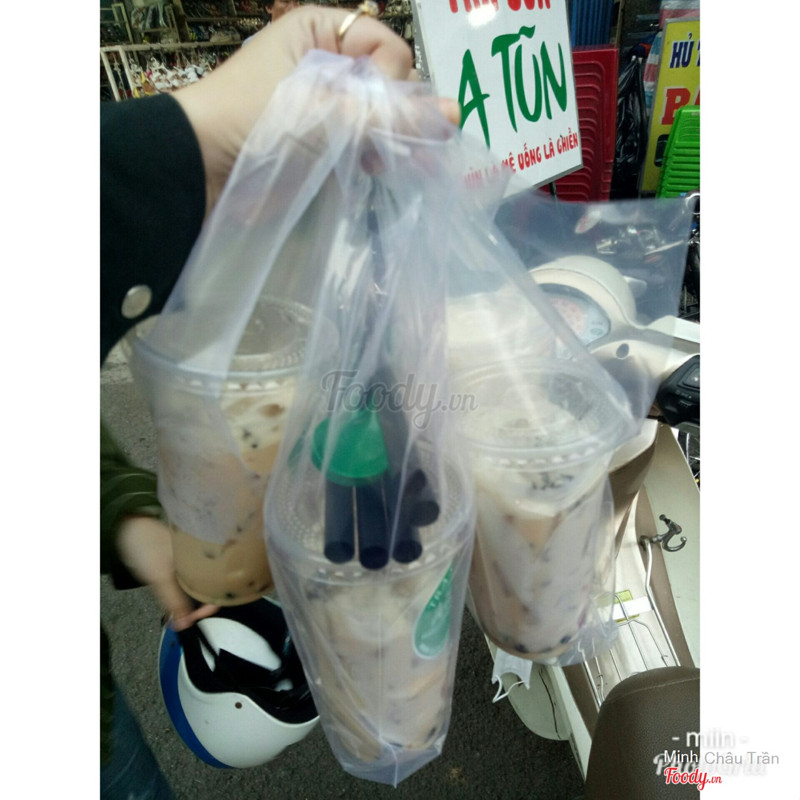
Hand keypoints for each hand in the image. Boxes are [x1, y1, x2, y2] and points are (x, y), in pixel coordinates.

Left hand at [115, 515, 218, 630]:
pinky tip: (174, 596)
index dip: (210, 604)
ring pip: (199, 584)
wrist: (130, 527)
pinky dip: (183, 591)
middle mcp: (205, 558)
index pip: (219, 585)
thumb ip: (175, 603)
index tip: (196, 617)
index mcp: (207, 557)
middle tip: (185, 616)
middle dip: (199, 604)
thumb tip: (186, 624)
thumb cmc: (148, 547)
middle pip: (210, 586)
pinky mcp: (184, 562)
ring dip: (190, 599)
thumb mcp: (161, 578)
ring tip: (178, 607)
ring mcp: (194, 560)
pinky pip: (189, 580)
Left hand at [172, 5, 460, 215]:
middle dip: (401, 112)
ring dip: (396, 139)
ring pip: (379, 116)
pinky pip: (364, 144)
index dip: (392, 77)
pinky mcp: (322, 143)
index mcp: (320, 32)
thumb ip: (388, 115)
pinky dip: (378, 157)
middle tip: (410, 146)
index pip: (386, 45)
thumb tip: (456, 114)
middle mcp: (327, 64)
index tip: (379, 108)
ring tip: (407, 163)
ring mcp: (325, 106)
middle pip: (387, 82)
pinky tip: (385, 171)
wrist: (199, 170)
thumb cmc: (255, 121)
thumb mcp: (324, 110)